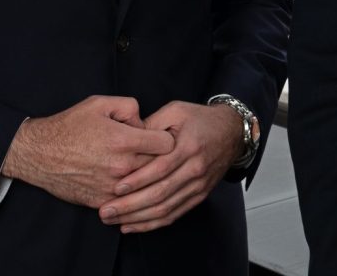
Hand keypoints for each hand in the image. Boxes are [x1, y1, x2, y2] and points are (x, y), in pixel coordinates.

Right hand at [1, 96, 174, 207]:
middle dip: (158, 158)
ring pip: (145, 186)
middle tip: (149, 151)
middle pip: (159, 166)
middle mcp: (120, 166)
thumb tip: (145, 123)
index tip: (158, 136)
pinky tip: (126, 182)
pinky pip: (128, 201)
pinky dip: (130, 193)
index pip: (167, 144)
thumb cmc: (69, 126)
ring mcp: (111, 187)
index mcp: (123, 140)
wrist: (38, 154)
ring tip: (139, 166)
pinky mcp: (101, 201)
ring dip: (145, 177)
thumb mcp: (101, 103)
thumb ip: (131, 107)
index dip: (166, 138)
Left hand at [97, 100, 241, 232]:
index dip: (137, 181)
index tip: (114, 189)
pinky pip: (174, 214)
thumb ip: (151, 125)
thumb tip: (126, 140)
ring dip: (137, 218)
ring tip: (113, 220)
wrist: (232, 131)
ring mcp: (199, 185)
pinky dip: (152, 224)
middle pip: (161, 193)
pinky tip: (132, 225)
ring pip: (166, 208)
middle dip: (130, 205)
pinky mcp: (200, 195)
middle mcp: (196, 168)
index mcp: (189, 146)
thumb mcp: (176, 111)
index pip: (160, 169)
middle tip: (105, 211)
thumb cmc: (200, 119)